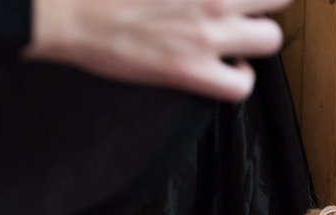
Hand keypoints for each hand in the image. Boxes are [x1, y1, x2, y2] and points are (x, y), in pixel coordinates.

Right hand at [30, 0, 290, 99]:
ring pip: (271, 39)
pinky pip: (243, 85)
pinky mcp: (190, 70)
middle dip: (266, 3)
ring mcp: (206, 34)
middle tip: (246, 8)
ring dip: (257, 40)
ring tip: (238, 40)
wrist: (65, 10)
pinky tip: (226, 69)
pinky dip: (240, 80)